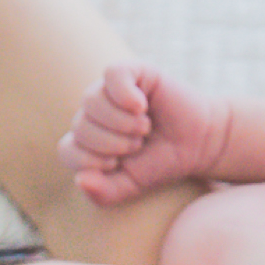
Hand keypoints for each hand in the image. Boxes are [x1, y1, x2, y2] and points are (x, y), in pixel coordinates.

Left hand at [58, 64, 224, 206]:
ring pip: (92, 100)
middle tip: (138, 145)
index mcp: (87, 142)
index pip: (68, 150)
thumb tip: (80, 180)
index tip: (118, 164)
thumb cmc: (159, 164)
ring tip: (143, 128)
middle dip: (111, 143)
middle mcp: (93, 114)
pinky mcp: (131, 71)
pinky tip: (142, 107)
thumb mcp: (131, 187)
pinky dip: (125, 94)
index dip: (91, 160)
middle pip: (80, 126)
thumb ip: (103, 192)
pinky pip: (112, 75)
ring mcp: (109, 91)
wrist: (197, 143)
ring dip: (120, 122)